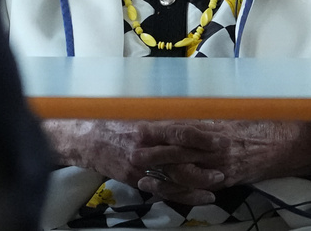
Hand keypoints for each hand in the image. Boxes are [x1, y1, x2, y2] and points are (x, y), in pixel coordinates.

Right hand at [42, 119, 225, 203]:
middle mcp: (145, 149)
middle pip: (181, 158)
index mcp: (146, 128)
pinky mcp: (136, 180)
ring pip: (175, 178)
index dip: (202, 137)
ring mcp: (140, 168)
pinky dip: (183, 195)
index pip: (180, 133)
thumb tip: (190, 119)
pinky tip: (197, 196)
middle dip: (206, 161)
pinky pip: (163, 190)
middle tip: (225, 162)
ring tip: (217, 182)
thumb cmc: (113, 122)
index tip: (219, 138)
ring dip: (199, 182)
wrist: (86, 139)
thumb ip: (162, 119)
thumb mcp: (138, 114)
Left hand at [131, 121, 310, 204]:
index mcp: (217, 127)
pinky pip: (198, 186)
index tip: (140, 124)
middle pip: (178, 150)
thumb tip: (181, 104)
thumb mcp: (233, 111)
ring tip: (140, 171)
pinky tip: (163, 187)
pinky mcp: (225, 180)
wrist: (289, 143)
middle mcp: (217, 148)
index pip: (182, 128)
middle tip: (132, 149)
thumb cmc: (261, 122)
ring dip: (161, 172)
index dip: (160, 128)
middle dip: (153, 150)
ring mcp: (221, 166)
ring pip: (185, 171)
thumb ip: (208, 111)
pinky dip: (179, 187)